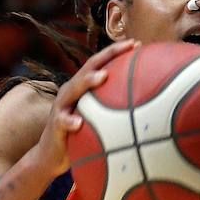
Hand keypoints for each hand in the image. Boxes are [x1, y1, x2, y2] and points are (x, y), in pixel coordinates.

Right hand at [32, 39, 135, 177]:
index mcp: (82, 88)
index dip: (116, 52)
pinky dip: (69, 121)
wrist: (50, 155)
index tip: (136, 43)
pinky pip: (62, 121)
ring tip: (103, 77)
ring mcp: (61, 107)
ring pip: (73, 90)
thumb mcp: (98, 119)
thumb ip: (113, 108)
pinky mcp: (55, 125)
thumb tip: (148, 108)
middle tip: (126, 48)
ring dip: (87, 82)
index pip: (100, 64)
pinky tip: (78, 124)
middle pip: (88, 68)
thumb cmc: (81, 135)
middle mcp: (71, 92)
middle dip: (107, 56)